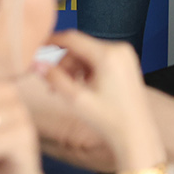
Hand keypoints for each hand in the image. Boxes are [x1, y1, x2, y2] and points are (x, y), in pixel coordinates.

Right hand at [39, 30, 165, 169]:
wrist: (136, 135)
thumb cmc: (109, 121)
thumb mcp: (76, 100)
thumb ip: (55, 79)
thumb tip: (37, 63)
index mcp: (109, 55)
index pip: (72, 38)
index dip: (51, 42)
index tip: (37, 50)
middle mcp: (120, 49)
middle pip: (80, 47)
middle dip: (63, 63)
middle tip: (50, 83)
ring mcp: (125, 55)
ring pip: (88, 53)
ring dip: (73, 68)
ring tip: (63, 90)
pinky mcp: (127, 63)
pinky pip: (99, 59)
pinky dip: (86, 69)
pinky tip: (79, 87)